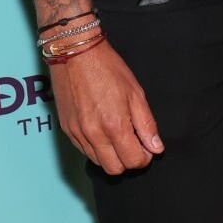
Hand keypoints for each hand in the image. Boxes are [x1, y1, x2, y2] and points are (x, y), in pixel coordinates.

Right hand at [49, 40, 163, 171]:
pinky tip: (102, 131)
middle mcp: (94, 134)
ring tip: (117, 136)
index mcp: (114, 126)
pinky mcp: (66, 129)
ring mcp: (77, 133)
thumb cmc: (107, 68)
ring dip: (111, 156)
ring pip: (98, 162)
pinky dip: (96, 148)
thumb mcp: (136, 93)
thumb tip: (156, 148)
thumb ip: (146, 125)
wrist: (75, 53)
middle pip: (114, 169)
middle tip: (133, 144)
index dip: (144, 158)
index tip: (146, 148)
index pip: (132, 161)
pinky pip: (83, 151)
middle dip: (127, 161)